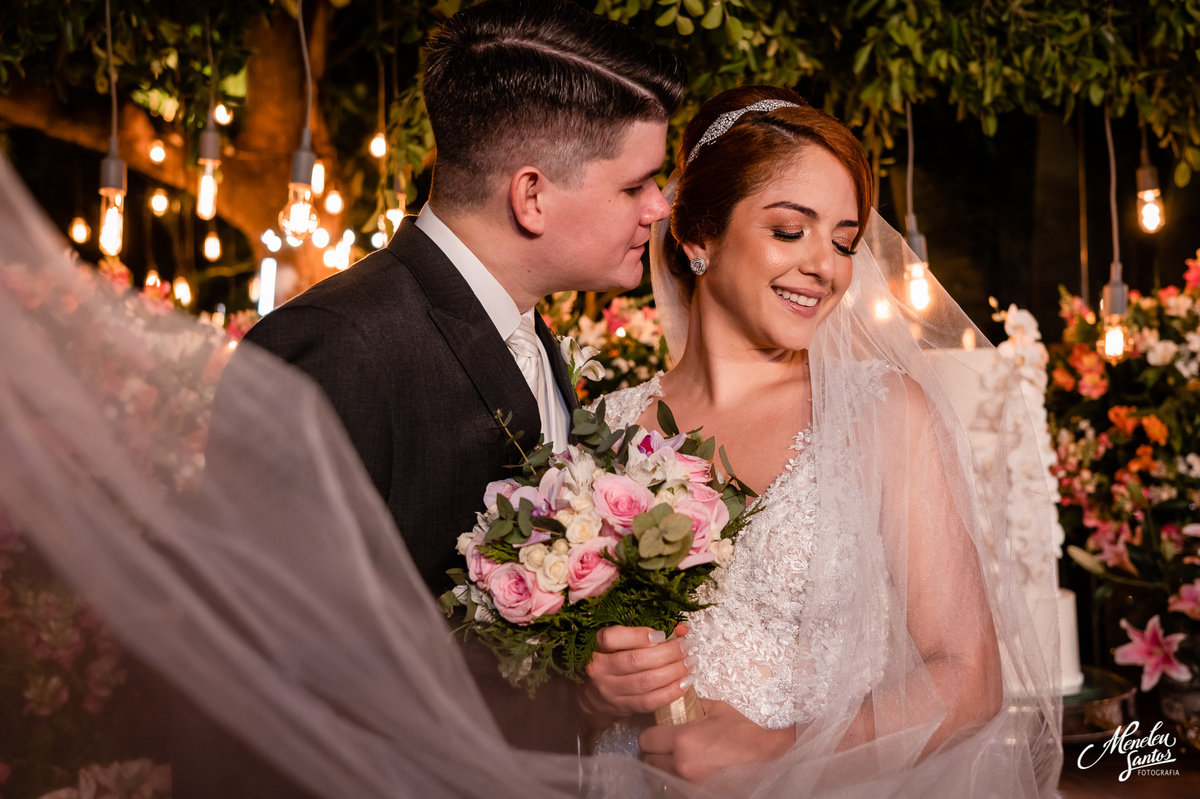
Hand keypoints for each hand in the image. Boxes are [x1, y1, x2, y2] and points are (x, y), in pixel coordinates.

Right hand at [576, 623, 694, 729]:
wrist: (592, 695)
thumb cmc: (610, 659)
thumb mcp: (618, 642)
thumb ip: (645, 632)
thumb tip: (681, 629)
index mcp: (595, 645)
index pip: (611, 638)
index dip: (639, 635)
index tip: (662, 634)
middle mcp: (599, 668)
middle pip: (636, 660)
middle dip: (667, 653)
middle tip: (686, 647)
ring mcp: (610, 690)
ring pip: (645, 681)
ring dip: (673, 672)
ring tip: (690, 663)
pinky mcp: (622, 707)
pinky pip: (650, 701)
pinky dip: (671, 692)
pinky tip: (685, 683)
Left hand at [638, 699, 796, 783]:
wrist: (766, 759)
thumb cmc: (743, 734)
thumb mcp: (717, 709)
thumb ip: (691, 705)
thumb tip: (675, 701)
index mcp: (683, 739)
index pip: (646, 738)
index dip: (652, 733)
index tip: (660, 730)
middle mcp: (681, 764)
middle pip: (647, 759)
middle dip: (655, 750)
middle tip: (667, 744)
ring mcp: (687, 783)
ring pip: (657, 774)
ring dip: (663, 765)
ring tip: (678, 757)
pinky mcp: (693, 793)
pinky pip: (671, 787)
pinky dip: (674, 778)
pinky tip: (688, 769)